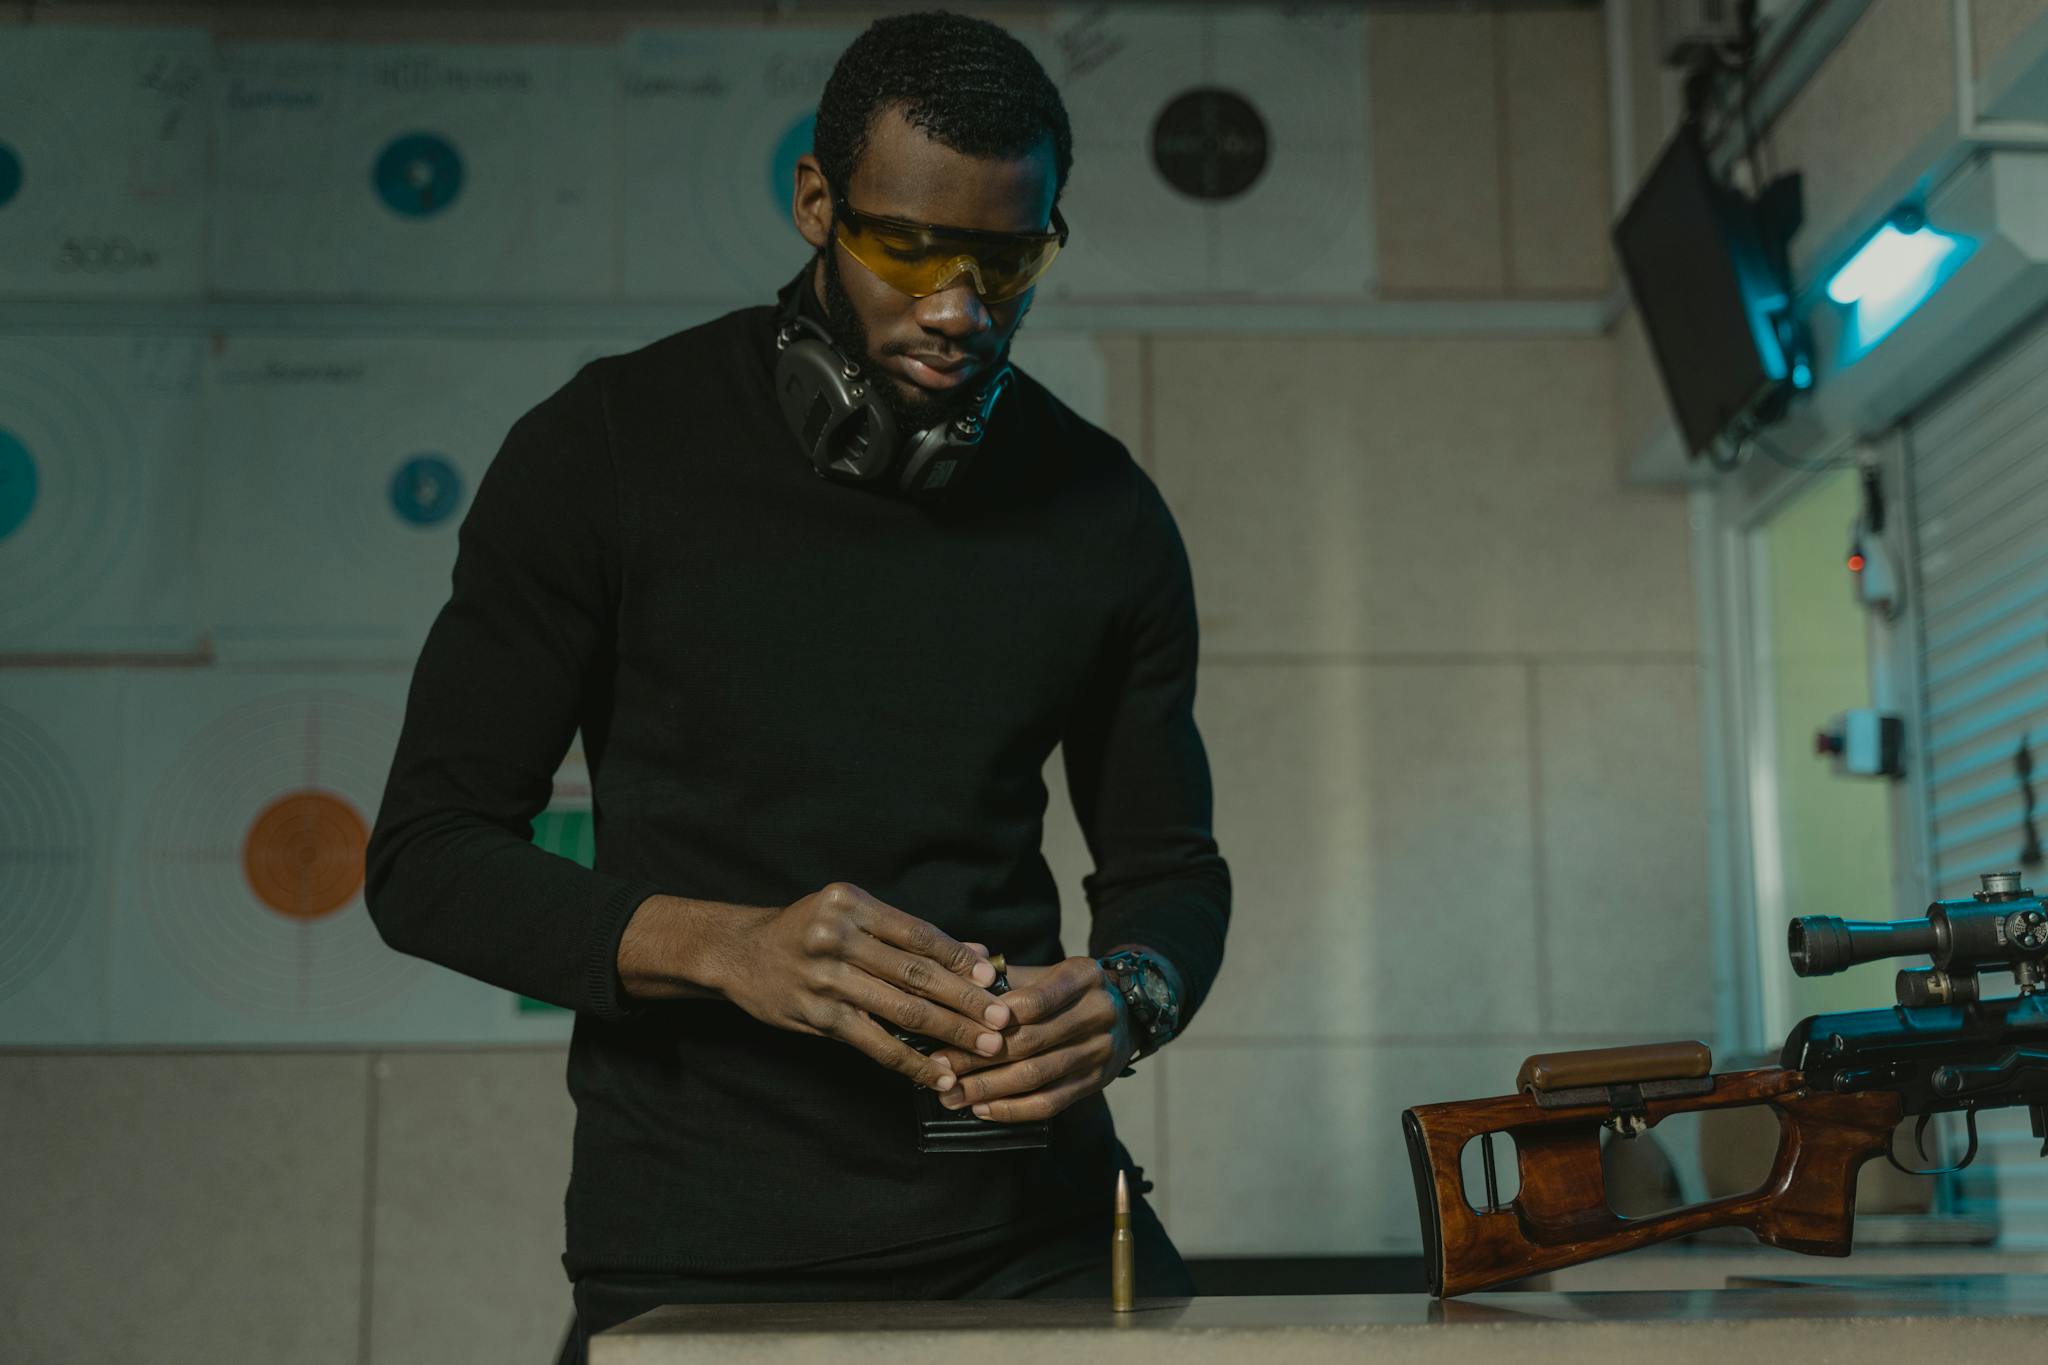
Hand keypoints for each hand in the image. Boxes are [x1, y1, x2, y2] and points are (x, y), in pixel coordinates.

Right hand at [705, 883, 1012, 1091]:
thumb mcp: (851, 916)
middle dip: (963, 999)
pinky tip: (937, 1075)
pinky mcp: (814, 1015)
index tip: (992, 979)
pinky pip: (873, 1042)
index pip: (916, 933)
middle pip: (914, 972)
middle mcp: (836, 936)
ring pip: (899, 1008)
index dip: (958, 958)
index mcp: (850, 903)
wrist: (739, 952)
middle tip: (1001, 1020)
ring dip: (947, 1032)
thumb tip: (977, 955)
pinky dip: (909, 1060)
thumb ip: (909, 936)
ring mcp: (823, 978)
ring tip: (982, 1047)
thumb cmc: (808, 931)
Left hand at [929, 957, 1135, 1122]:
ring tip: (951, 1095)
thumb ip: (1006, 975)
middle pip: (1030, 1042)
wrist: (1129, 1010)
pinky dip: (1013, 1109)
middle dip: (978, 1058)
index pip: (1035, 1000)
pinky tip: (982, 1109)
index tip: (951, 1026)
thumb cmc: (1071, 989)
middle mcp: (1096, 1014)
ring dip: (988, 1089)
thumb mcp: (1048, 970)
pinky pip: (1051, 1103)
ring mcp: (1098, 1051)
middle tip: (939, 1067)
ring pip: (1036, 1076)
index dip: (992, 1017)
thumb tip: (957, 975)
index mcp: (1083, 977)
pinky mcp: (1095, 1082)